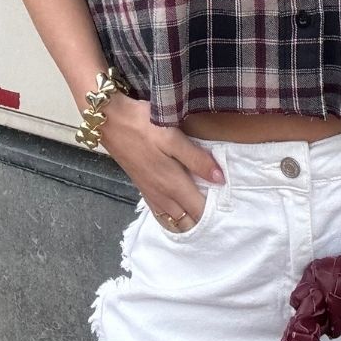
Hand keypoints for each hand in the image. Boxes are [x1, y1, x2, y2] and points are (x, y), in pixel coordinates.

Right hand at [91, 94, 225, 232]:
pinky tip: (179, 207)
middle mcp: (162, 194)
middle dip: (204, 219)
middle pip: (187, 219)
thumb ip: (197, 160)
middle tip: (222, 212)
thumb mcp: (173, 139)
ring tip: (205, 213)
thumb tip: (221, 179)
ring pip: (173, 218)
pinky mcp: (142, 187)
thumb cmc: (144, 125)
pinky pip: (161, 211)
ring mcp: (150, 192)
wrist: (109, 121)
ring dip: (189, 219)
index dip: (216, 212)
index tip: (231, 207)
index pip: (199, 210)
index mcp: (172, 184)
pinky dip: (173, 215)